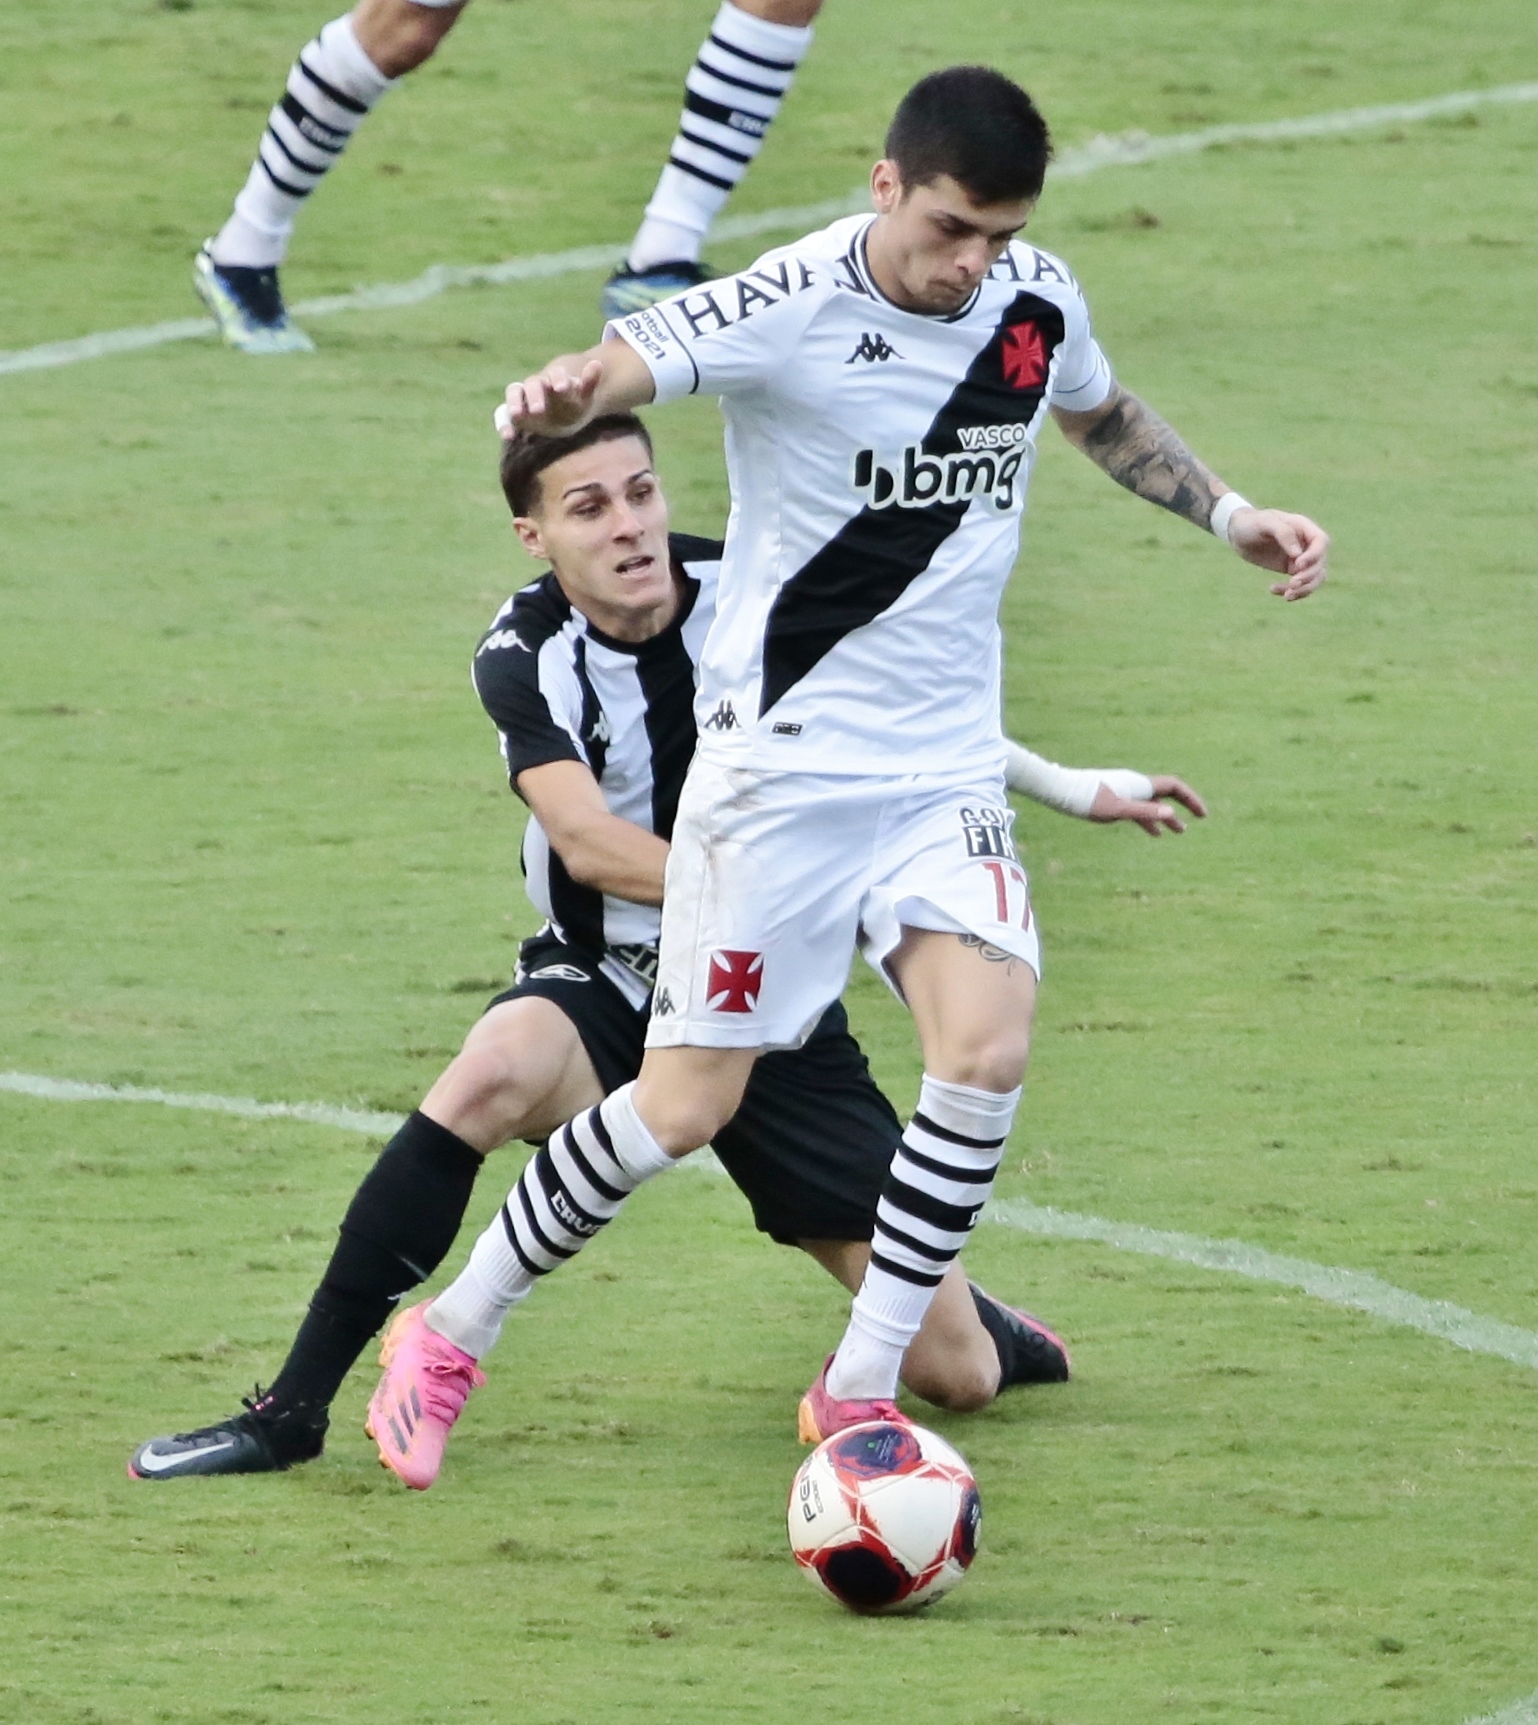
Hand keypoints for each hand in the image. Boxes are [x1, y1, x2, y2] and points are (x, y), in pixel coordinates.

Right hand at [497, 357, 603, 438]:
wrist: (562, 415)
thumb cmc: (573, 404)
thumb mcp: (584, 397)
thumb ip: (589, 383)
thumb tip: (597, 364)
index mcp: (555, 379)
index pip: (556, 374)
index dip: (559, 379)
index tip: (563, 388)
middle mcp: (536, 385)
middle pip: (532, 384)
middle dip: (535, 395)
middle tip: (540, 409)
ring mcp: (523, 399)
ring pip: (514, 393)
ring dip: (514, 403)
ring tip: (516, 415)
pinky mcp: (516, 414)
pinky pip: (505, 415)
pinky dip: (504, 424)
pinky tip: (508, 436)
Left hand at [1088, 774, 1206, 835]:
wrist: (1062, 791)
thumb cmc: (1088, 799)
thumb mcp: (1118, 810)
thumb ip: (1144, 812)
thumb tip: (1171, 814)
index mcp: (1140, 784)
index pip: (1173, 786)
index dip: (1190, 798)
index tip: (1201, 814)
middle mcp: (1135, 785)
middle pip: (1167, 792)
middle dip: (1184, 804)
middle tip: (1200, 817)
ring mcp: (1125, 792)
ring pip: (1152, 804)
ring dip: (1167, 817)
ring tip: (1180, 832)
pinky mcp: (1115, 800)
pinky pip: (1138, 810)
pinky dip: (1148, 821)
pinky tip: (1155, 834)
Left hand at [1228, 507, 1328, 600]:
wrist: (1238, 533)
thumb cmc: (1251, 523)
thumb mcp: (1264, 523)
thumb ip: (1283, 534)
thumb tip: (1297, 554)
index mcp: (1304, 527)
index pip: (1321, 542)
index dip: (1314, 555)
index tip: (1297, 565)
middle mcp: (1306, 543)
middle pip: (1320, 563)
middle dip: (1309, 576)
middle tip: (1292, 584)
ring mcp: (1301, 557)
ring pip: (1315, 577)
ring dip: (1305, 589)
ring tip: (1287, 596)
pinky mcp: (1292, 569)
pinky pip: (1301, 584)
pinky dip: (1292, 592)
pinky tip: (1273, 590)